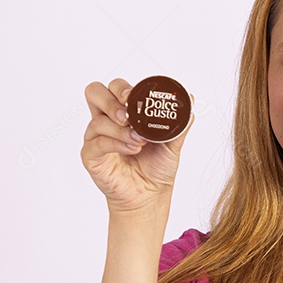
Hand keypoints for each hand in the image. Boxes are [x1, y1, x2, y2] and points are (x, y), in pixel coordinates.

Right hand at [80, 79, 194, 214]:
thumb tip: (191, 99)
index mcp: (123, 111)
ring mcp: (96, 138)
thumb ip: (180, 121)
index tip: (134, 96)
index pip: (115, 87)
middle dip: (111, 100)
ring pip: (97, 120)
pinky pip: (97, 143)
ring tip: (139, 141)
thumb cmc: (157, 167)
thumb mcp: (173, 141)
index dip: (122, 87)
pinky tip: (132, 149)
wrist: (151, 195)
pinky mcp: (91, 156)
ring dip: (121, 130)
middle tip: (127, 115)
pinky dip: (115, 144)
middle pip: (94, 92)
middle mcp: (106, 121)